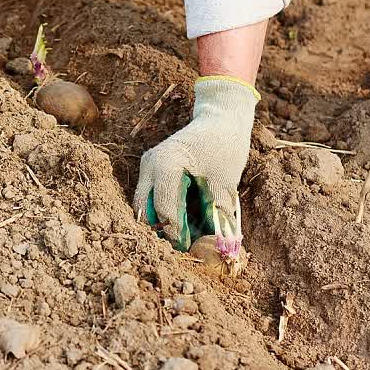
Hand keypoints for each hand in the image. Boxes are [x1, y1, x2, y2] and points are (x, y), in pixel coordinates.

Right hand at [133, 77, 258, 251]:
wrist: (220, 119)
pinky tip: (181, 222)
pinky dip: (161, 212)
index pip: (164, 208)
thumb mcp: (225, 181)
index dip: (176, 233)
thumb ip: (219, 212)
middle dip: (160, 231)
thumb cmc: (224, 145)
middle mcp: (149, 166)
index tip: (190, 249)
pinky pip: (150, 198)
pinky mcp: (152, 171)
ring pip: (144, 205)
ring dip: (159, 223)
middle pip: (144, 210)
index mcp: (165, 165)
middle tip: (181, 247)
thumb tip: (219, 245)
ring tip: (182, 237)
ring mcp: (147, 167)